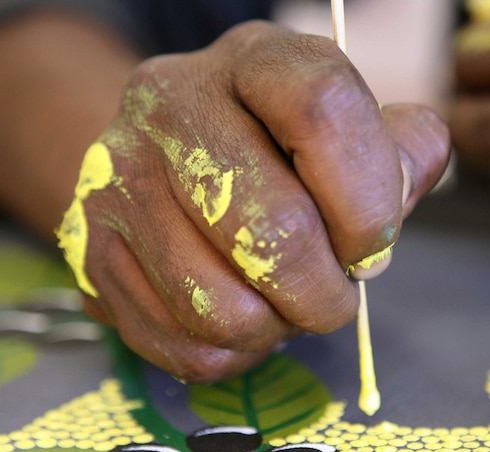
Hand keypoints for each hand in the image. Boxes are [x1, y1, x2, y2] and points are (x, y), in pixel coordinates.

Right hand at [59, 21, 449, 380]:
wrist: (163, 164)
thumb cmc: (277, 156)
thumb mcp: (349, 132)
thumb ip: (399, 156)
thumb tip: (398, 191)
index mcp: (254, 60)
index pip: (324, 110)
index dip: (368, 202)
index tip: (371, 247)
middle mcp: (170, 103)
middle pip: (272, 230)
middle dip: (324, 294)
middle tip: (332, 295)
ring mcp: (117, 180)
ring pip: (223, 310)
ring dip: (275, 329)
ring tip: (277, 301)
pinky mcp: (90, 254)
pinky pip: (187, 348)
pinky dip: (232, 353)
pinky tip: (235, 313)